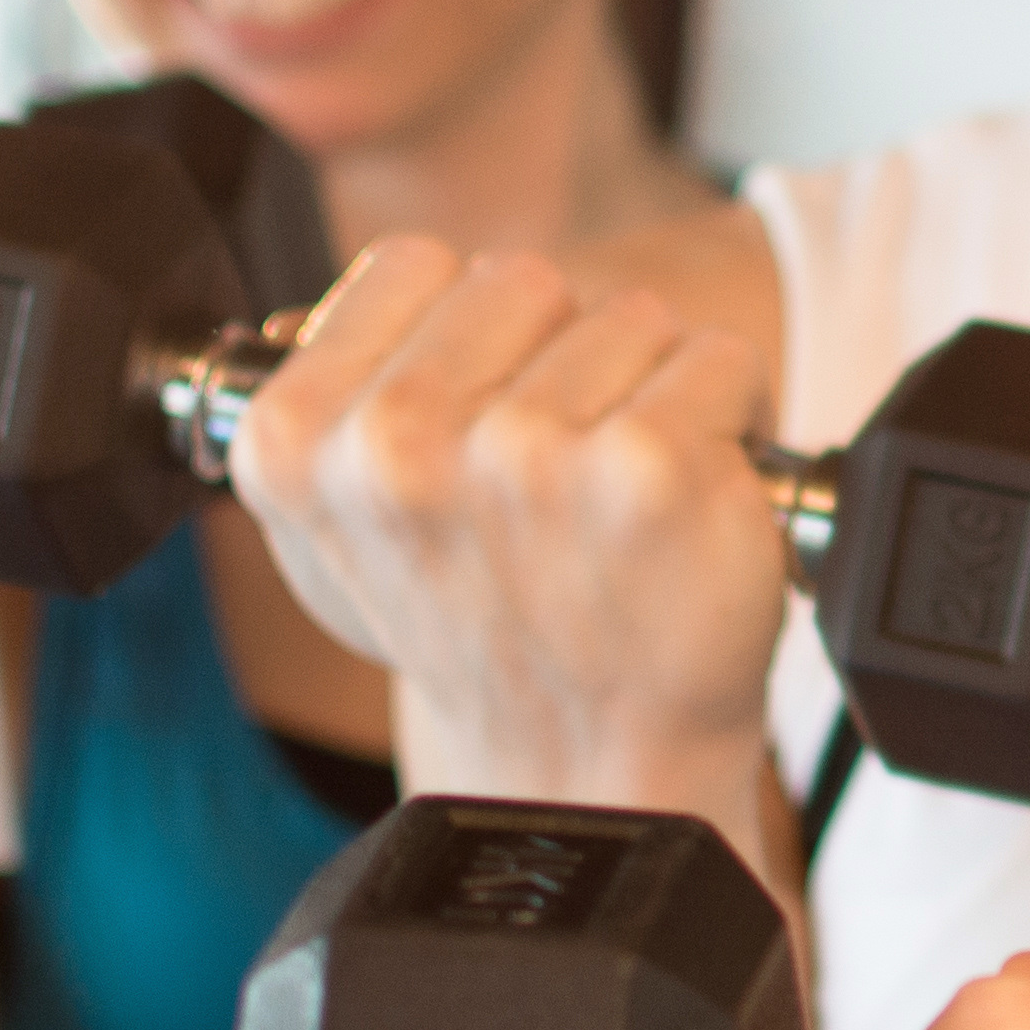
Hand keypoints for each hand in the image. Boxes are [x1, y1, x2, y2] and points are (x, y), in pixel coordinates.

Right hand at [220, 237, 793, 808]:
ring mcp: (525, 455)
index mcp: (298, 440)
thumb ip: (326, 409)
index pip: (411, 266)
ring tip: (621, 498)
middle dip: (561, 356)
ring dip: (650, 391)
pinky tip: (688, 503)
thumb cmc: (485, 632)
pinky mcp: (649, 469)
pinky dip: (730, 418)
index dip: (471, 335)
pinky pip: (719, 359)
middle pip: (524, 280)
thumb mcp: (337, 538)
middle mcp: (398, 446)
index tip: (482, 419)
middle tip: (562, 473)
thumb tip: (311, 320)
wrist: (590, 763)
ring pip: (629, 317)